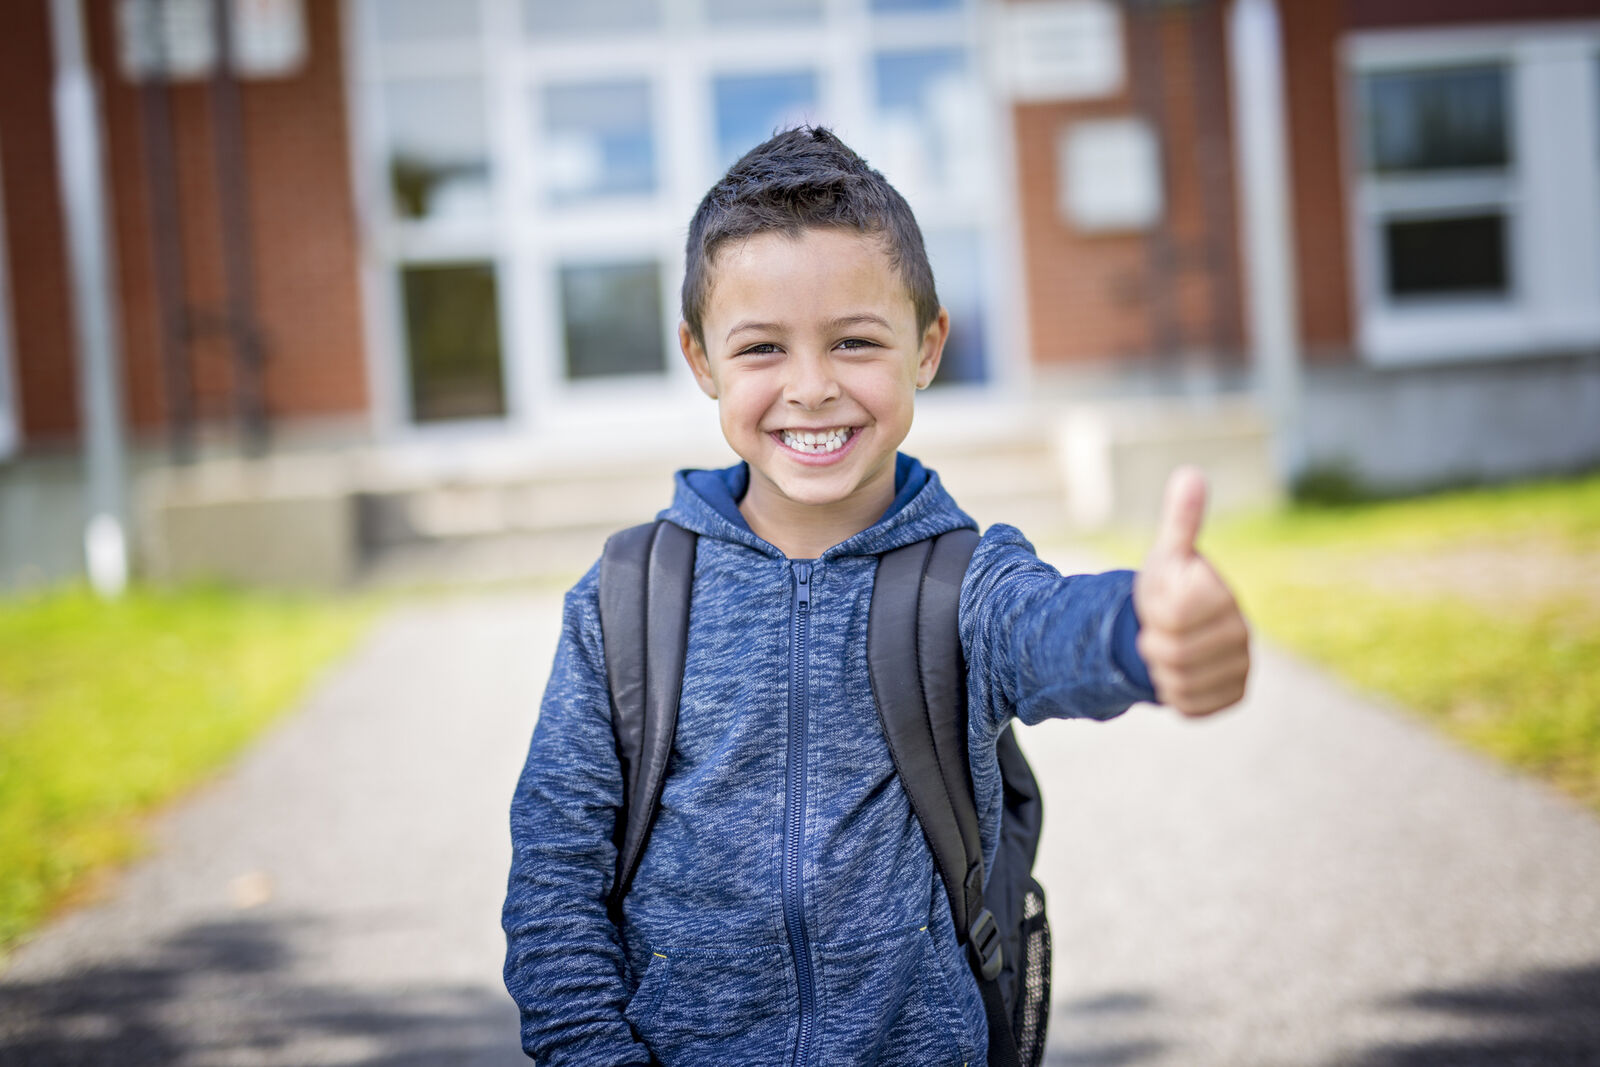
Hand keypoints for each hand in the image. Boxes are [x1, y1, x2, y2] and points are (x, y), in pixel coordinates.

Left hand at [1132, 466, 1249, 716]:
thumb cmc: (1171, 587)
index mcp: (1226, 597)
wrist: (1178, 632)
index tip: (1160, 603)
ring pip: (1178, 682)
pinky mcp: (1232, 696)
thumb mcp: (1169, 554)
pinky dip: (1171, 694)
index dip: (1154, 610)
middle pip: (1173, 652)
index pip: (1175, 614)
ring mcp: (1241, 668)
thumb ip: (1181, 520)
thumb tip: (1191, 473)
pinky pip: (1188, 706)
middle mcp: (1242, 635)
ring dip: (1158, 669)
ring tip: (1165, 651)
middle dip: (1152, 643)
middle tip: (1156, 632)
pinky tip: (1176, 675)